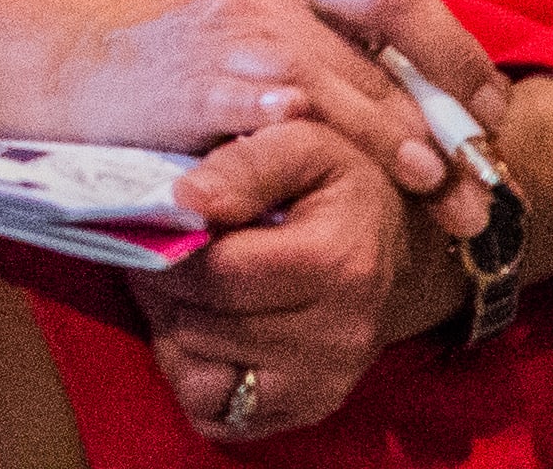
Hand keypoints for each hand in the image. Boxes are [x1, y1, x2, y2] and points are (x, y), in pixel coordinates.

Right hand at [41, 0, 507, 203]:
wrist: (87, 73)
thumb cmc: (204, 74)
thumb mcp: (283, 49)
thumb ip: (360, 75)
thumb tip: (465, 133)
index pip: (404, 1)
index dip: (459, 59)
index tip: (490, 118)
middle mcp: (276, 1)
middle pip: (384, 66)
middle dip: (442, 138)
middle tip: (470, 196)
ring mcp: (236, 40)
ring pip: (338, 92)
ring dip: (392, 144)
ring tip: (427, 186)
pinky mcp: (198, 86)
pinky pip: (267, 110)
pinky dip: (303, 132)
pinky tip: (330, 159)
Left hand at [137, 115, 475, 439]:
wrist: (393, 245)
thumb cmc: (338, 184)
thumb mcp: (302, 141)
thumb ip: (243, 163)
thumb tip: (185, 199)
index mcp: (340, 264)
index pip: (218, 273)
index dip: (169, 247)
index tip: (158, 221)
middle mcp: (339, 336)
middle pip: (202, 324)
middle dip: (162, 285)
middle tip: (159, 252)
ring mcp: (325, 381)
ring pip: (199, 372)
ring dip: (173, 325)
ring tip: (185, 284)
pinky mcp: (305, 409)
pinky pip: (215, 412)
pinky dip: (192, 371)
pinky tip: (205, 325)